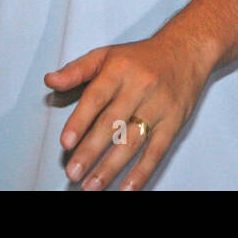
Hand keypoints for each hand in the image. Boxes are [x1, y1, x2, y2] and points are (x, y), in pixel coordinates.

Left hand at [44, 31, 212, 190]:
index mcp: (119, 69)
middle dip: (91, 151)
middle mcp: (140, 87)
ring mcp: (159, 106)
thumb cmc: (141, 57)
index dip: (80, 121)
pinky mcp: (174, 121)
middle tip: (73, 172)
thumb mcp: (106, 55)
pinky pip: (157, 150)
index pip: (96, 98)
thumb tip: (50, 81)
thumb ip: (76, 70)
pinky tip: (127, 188)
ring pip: (133, 140)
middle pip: (113, 123)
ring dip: (111, 167)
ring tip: (92, 185)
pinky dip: (142, 172)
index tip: (66, 143)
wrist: (187, 49)